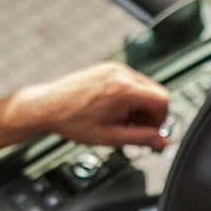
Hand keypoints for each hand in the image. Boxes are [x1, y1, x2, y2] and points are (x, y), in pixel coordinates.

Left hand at [9, 62, 170, 148]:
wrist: (47, 107)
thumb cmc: (71, 121)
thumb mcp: (111, 137)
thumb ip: (141, 139)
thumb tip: (161, 141)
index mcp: (124, 89)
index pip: (163, 100)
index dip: (161, 120)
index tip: (151, 132)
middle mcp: (121, 74)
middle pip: (155, 93)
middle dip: (150, 114)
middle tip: (135, 130)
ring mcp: (113, 68)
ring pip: (144, 88)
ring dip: (139, 107)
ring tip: (121, 122)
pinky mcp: (106, 68)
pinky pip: (130, 82)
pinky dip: (129, 98)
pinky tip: (114, 112)